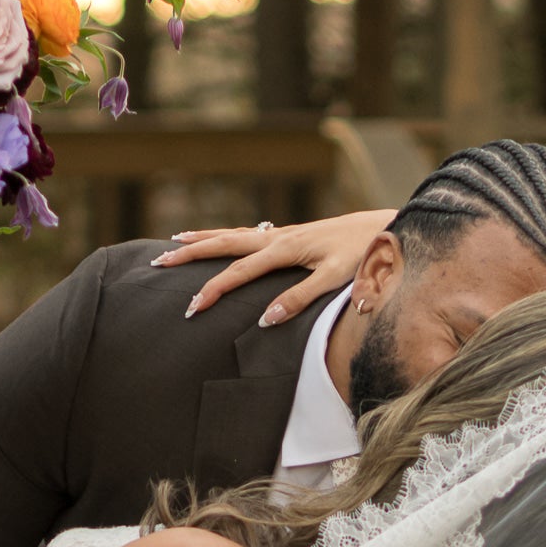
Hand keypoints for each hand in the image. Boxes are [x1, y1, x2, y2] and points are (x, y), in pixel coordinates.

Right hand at [154, 208, 393, 326]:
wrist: (386, 228)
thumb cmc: (364, 254)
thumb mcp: (335, 279)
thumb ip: (301, 298)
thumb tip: (266, 319)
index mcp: (285, 249)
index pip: (239, 271)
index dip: (213, 289)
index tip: (191, 308)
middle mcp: (279, 237)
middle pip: (225, 243)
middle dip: (191, 254)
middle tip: (159, 261)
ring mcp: (283, 234)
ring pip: (234, 234)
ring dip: (204, 239)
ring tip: (175, 241)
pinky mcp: (291, 235)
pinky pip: (248, 234)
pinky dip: (227, 236)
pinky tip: (220, 239)